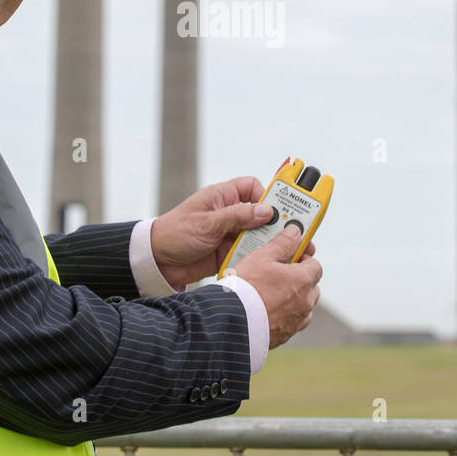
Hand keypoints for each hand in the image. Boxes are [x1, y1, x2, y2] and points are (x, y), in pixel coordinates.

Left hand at [150, 177, 315, 288]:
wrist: (156, 262)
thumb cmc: (175, 233)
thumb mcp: (207, 223)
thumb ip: (237, 216)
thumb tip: (267, 211)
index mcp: (223, 197)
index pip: (253, 188)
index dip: (267, 196)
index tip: (279, 210)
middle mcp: (230, 214)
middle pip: (262, 214)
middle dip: (279, 224)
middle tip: (300, 234)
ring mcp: (230, 234)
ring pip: (259, 236)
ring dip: (273, 244)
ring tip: (293, 253)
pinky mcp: (228, 253)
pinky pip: (250, 254)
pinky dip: (260, 260)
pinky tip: (272, 267)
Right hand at [230, 225, 322, 348]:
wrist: (232, 322)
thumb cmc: (246, 287)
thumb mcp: (262, 257)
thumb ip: (282, 243)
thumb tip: (295, 232)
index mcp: (303, 280)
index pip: (315, 265)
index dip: (303, 259)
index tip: (291, 256)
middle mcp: (305, 302)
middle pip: (312, 287)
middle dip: (300, 279)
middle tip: (280, 273)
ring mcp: (296, 321)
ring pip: (303, 306)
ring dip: (294, 299)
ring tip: (272, 293)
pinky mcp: (285, 335)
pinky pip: (291, 322)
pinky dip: (285, 315)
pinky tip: (268, 309)